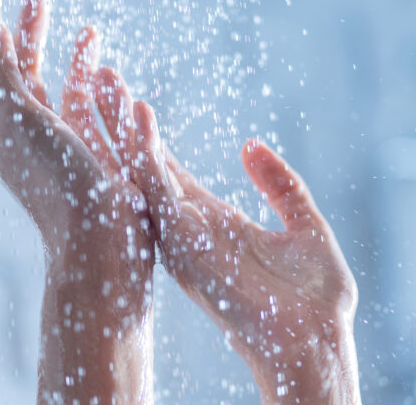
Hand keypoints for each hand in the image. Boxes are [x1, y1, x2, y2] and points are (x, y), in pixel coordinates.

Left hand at [0, 0, 154, 403]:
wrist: (102, 242)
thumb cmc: (59, 186)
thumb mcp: (21, 122)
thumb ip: (0, 73)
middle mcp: (9, 121)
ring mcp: (44, 129)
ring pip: (31, 64)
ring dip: (33, 23)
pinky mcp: (78, 137)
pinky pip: (71, 86)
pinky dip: (77, 57)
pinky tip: (91, 37)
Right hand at [93, 69, 360, 403]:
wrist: (317, 341)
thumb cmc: (314, 298)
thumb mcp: (303, 224)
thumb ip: (279, 185)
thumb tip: (250, 144)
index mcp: (210, 221)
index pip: (166, 168)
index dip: (145, 132)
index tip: (125, 94)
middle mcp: (188, 228)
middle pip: (142, 165)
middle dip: (117, 122)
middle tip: (98, 74)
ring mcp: (185, 238)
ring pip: (141, 173)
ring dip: (121, 128)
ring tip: (105, 81)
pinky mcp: (189, 247)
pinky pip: (159, 193)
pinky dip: (147, 154)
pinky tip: (140, 117)